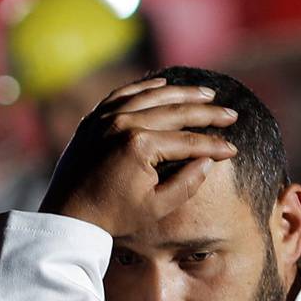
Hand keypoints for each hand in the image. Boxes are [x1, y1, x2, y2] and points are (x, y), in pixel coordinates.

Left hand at [39, 79, 238, 238]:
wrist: (67, 216)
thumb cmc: (113, 216)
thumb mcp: (156, 207)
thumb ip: (187, 183)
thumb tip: (209, 159)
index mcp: (140, 146)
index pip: (188, 141)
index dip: (214, 146)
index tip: (233, 149)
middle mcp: (123, 123)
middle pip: (176, 112)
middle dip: (208, 113)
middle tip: (231, 113)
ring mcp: (106, 117)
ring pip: (152, 95)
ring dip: (182, 93)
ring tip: (207, 94)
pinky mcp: (93, 118)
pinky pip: (124, 94)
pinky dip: (146, 87)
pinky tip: (165, 84)